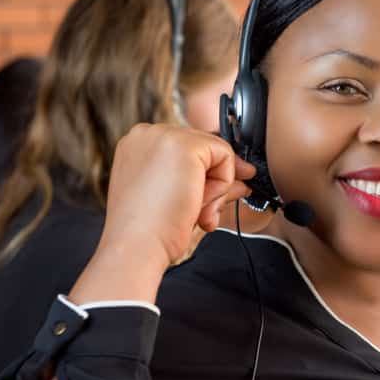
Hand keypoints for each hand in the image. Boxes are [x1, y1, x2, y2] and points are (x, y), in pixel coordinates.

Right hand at [103, 123, 254, 267]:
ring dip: (216, 188)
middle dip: (214, 183)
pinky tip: (201, 204)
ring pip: (215, 152)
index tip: (212, 196)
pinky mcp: (185, 145)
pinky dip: (222, 184)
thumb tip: (243, 177)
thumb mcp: (179, 198)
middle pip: (202, 149)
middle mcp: (147, 134)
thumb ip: (206, 181)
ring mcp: (164, 135)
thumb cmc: (150, 231)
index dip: (204, 173)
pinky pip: (225, 156)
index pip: (186, 150)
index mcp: (137, 146)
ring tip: (198, 213)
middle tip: (207, 212)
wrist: (136, 245)